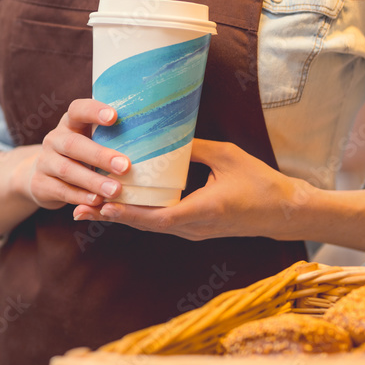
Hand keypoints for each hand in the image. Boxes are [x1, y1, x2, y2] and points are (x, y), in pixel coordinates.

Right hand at [18, 99, 132, 209]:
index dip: (94, 111)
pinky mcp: (40, 184)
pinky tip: (97, 201)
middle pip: (73, 144)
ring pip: (66, 170)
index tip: (114, 116)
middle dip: (100, 155)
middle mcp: (54, 139)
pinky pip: (61, 190)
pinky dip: (80, 197)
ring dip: (93, 181)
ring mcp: (44, 162)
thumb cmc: (80, 156)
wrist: (42, 176)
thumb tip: (155, 137)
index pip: (78, 110)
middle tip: (125, 166)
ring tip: (115, 190)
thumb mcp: (91, 142)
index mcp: (70, 123)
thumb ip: (110, 138)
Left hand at [71, 139, 304, 240]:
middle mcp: (194, 227)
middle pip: (145, 226)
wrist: (285, 212)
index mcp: (204, 211)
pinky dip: (136, 216)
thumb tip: (163, 132)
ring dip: (119, 218)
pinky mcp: (194, 230)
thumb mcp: (228, 157)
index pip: (159, 218)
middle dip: (111, 216)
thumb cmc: (261, 182)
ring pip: (148, 227)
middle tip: (79, 209)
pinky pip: (159, 224)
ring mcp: (193, 232)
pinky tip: (116, 207)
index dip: (129, 213)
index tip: (104, 205)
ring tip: (88, 209)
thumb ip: (195, 148)